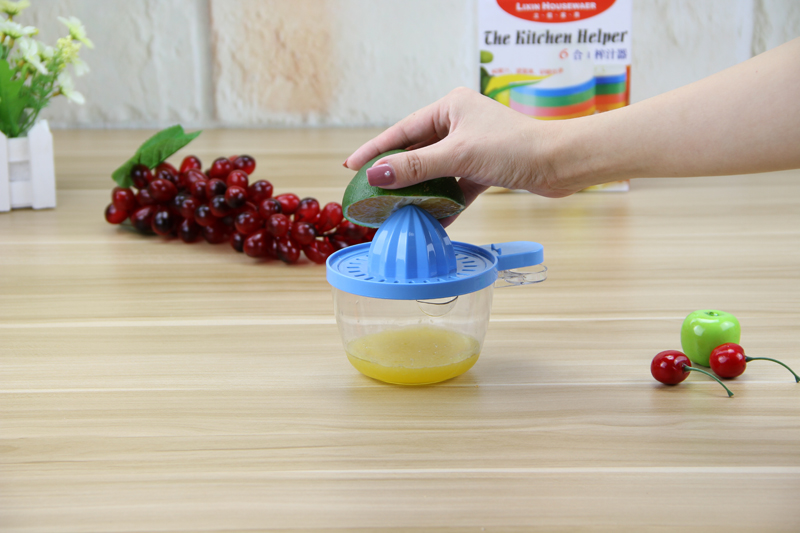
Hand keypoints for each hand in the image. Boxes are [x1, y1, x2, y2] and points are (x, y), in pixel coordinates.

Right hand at [344, 88, 580, 210]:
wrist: (560, 164)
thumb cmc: (514, 149)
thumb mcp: (459, 156)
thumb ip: (416, 166)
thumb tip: (377, 175)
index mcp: (450, 107)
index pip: (402, 130)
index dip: (375, 150)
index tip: (351, 166)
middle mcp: (459, 123)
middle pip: (417, 151)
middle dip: (397, 175)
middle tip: (371, 194)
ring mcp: (472, 146)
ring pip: (435, 171)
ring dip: (419, 191)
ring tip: (396, 210)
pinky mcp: (484, 168)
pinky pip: (455, 186)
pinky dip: (444, 203)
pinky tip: (431, 221)